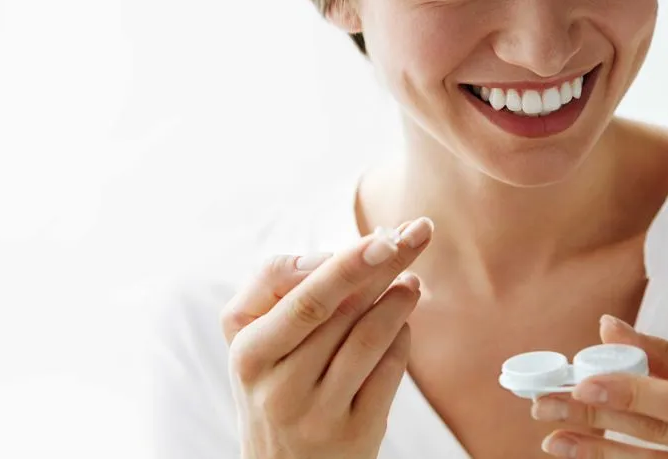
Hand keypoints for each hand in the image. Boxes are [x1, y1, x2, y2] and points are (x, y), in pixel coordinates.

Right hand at [219, 217, 433, 458]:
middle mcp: (279, 387)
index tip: (382, 238)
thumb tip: (333, 256)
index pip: (303, 299)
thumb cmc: (271, 383)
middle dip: (384, 266)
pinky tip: (403, 323)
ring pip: (369, 338)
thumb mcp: (253, 339)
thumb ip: (275, 287)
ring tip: (412, 280)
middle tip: (417, 233)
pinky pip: (388, 372)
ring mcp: (318, 414)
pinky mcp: (354, 434)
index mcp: (250, 353)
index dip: (346, 266)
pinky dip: (401, 339)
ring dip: (399, 301)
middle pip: (342, 311)